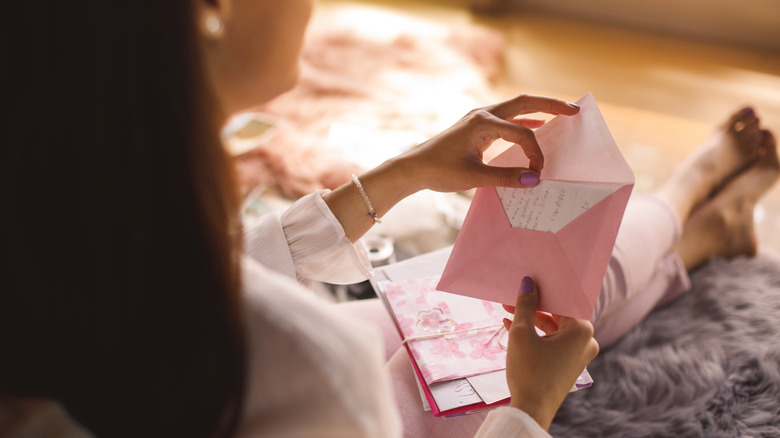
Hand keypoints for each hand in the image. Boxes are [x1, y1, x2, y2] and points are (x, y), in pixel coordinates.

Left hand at [397, 94, 579, 192]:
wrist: (414, 167)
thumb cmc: (439, 170)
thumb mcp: (474, 177)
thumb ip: (506, 178)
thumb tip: (534, 180)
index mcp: (483, 123)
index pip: (522, 133)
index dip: (535, 153)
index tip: (538, 174)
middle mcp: (483, 114)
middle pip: (525, 102)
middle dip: (551, 105)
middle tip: (576, 110)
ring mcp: (480, 118)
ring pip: (517, 107)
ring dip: (540, 109)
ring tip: (564, 113)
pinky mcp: (478, 126)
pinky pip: (508, 118)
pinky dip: (525, 120)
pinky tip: (538, 124)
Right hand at [501, 276, 598, 429]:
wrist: (531, 409)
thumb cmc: (529, 370)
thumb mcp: (522, 334)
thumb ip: (526, 305)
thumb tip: (528, 283)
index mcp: (581, 330)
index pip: (562, 300)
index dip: (542, 290)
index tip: (527, 282)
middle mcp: (586, 341)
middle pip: (558, 314)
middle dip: (534, 306)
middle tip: (513, 296)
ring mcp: (579, 354)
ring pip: (554, 328)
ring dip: (532, 320)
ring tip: (508, 312)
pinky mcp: (570, 364)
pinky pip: (554, 342)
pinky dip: (537, 335)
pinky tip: (513, 328)